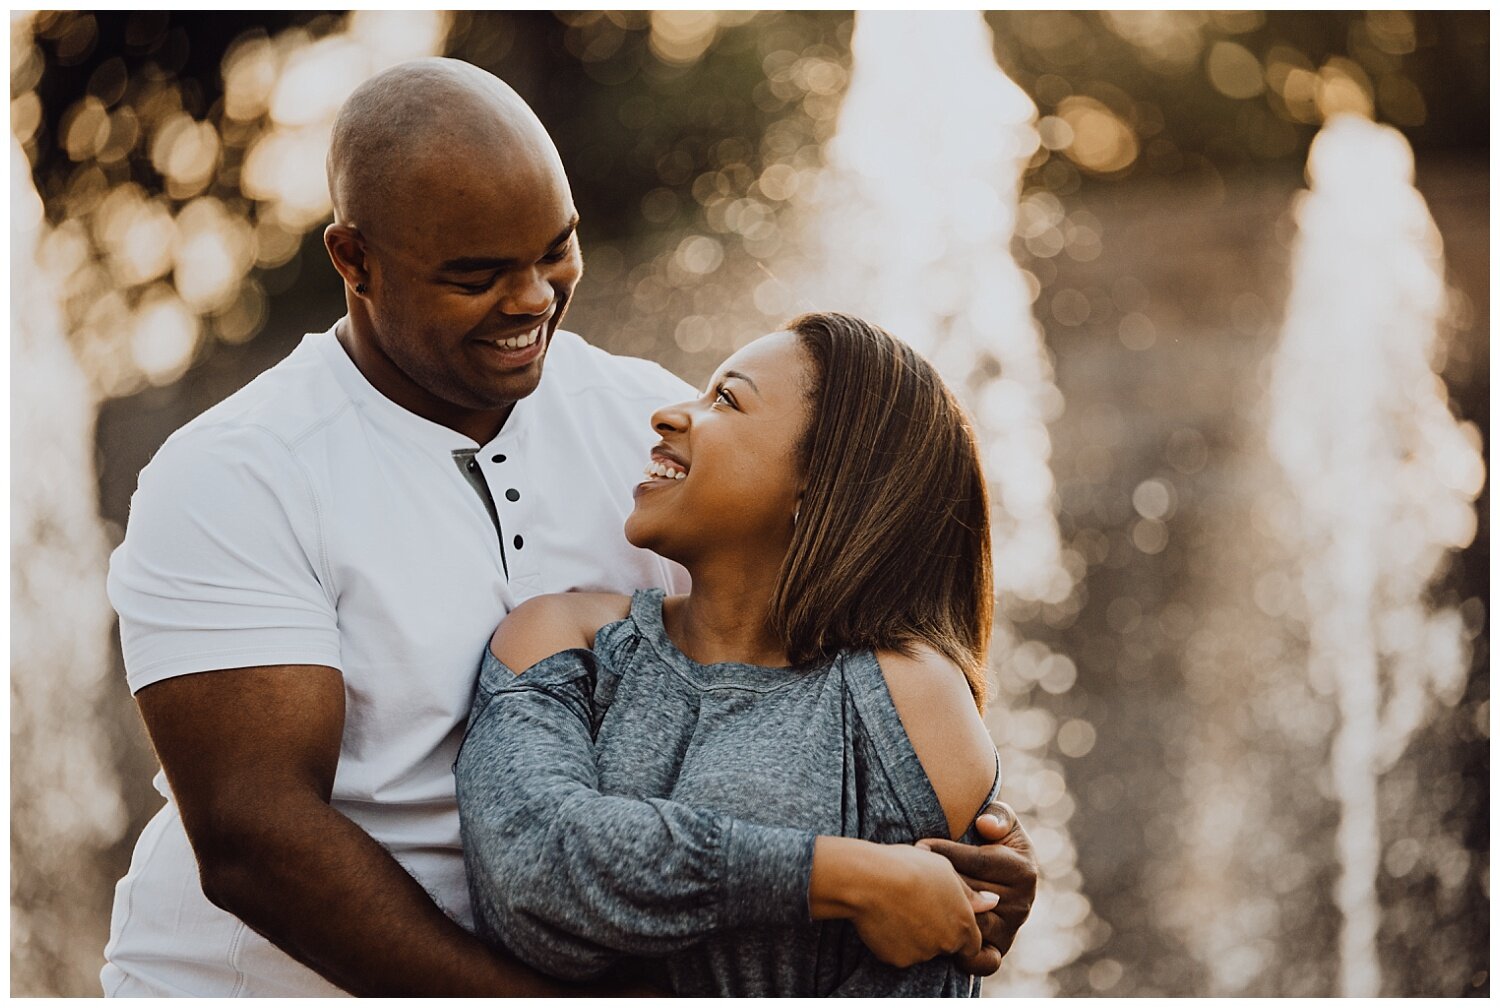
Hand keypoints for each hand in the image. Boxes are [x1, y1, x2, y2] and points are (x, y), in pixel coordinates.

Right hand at [810, 837, 997, 968]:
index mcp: (963, 923)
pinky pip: (899, 953)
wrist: (870, 880)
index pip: (972, 942)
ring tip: (897, 907)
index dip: (959, 929)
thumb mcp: (945, 870)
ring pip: (923, 950)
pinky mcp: (898, 960)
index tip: (943, 913)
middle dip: (937, 932)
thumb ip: (970, 894)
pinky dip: (894, 941)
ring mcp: (922, 954)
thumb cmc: (910, 867)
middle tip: (917, 906)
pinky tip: (885, 918)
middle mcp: (947, 944)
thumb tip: (993, 902)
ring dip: (915, 936)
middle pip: (947, 946)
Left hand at [917, 801, 1037, 975]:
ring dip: (941, 911)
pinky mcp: (998, 948)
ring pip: (970, 924)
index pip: (977, 862)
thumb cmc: (995, 839)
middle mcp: (1020, 904)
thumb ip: (998, 815)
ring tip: (917, 896)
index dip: (945, 852)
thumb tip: (985, 826)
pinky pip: (983, 961)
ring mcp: (1010, 929)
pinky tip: (937, 935)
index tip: (919, 845)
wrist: (1001, 872)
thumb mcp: (1001, 819)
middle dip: (937, 880)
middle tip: (910, 870)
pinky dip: (963, 956)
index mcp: (1023, 870)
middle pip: (970, 894)